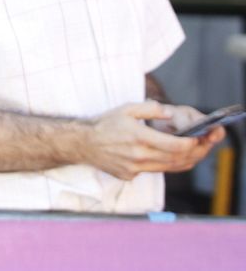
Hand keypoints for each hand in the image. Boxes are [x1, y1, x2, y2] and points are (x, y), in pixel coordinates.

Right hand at [84, 101, 218, 179]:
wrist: (84, 143)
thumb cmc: (105, 125)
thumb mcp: (126, 109)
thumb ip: (150, 109)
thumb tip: (169, 113)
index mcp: (140, 137)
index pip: (175, 145)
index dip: (191, 144)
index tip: (199, 139)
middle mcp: (139, 156)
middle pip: (176, 159)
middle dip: (193, 153)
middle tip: (202, 146)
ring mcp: (135, 168)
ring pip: (168, 168)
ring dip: (184, 161)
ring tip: (192, 153)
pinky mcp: (131, 175)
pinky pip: (154, 171)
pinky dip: (165, 166)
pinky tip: (169, 158)